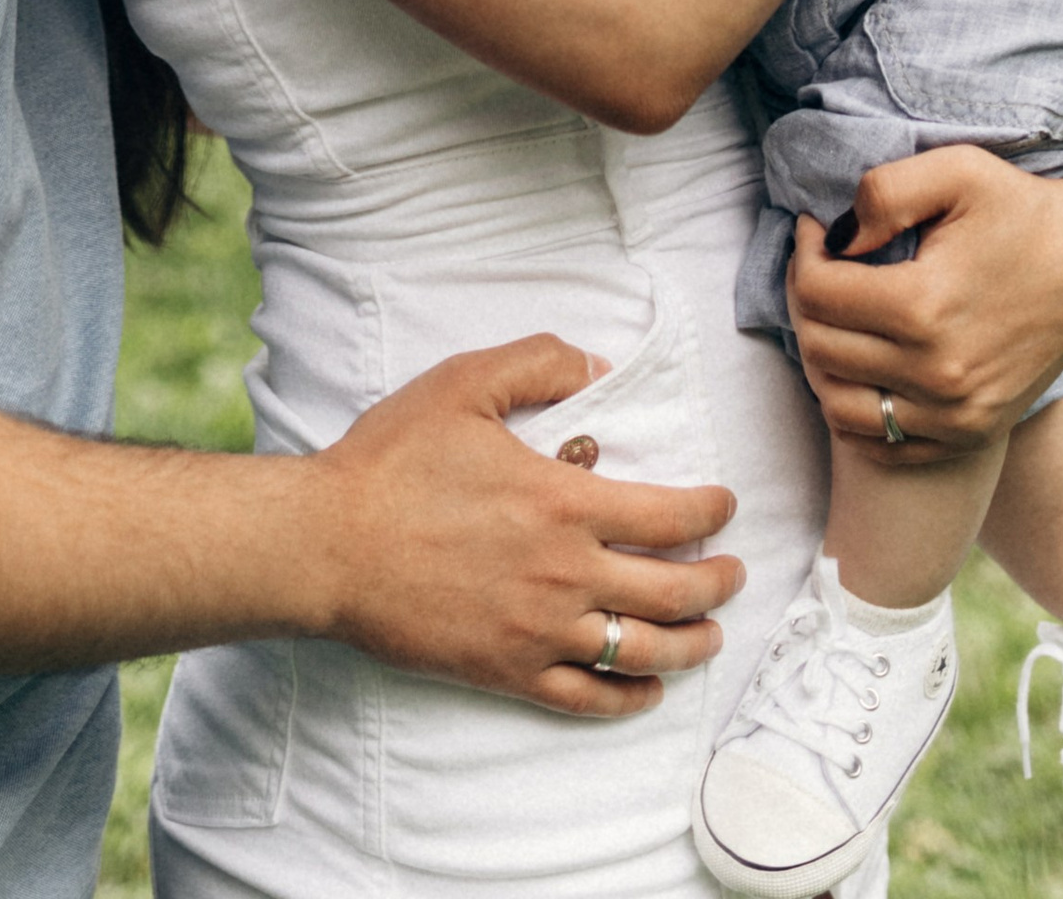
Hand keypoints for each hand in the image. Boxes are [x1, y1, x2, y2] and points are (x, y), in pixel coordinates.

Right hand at [300, 333, 739, 714]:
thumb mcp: (463, 383)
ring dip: (691, 644)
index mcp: (562, 503)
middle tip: (735, 572)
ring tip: (711, 633)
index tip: (725, 504)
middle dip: (717, 583)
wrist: (328, 543)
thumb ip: (539, 363)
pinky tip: (647, 690)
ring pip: (642, 653)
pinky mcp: (506, 671)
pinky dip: (629, 699)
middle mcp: (564, 575)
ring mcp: (538, 632)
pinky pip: (586, 699)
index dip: (711, 511)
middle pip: (672, 592)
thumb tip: (599, 366)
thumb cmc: (392, 461)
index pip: (669, 517)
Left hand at [785, 149, 1062, 458]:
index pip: (817, 293)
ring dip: (821, 359)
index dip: (803, 253)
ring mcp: (955, 415)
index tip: (815, 229)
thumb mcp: (957, 170)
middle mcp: (938, 374)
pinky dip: (854, 410)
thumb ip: (884, 192)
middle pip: (819, 349)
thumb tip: (834, 237)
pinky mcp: (969, 436)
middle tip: (819, 265)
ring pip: (837, 405)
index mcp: (925, 307)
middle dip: (805, 300)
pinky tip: (862, 363)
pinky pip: (880, 446)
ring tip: (837, 315)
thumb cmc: (1019, 207)